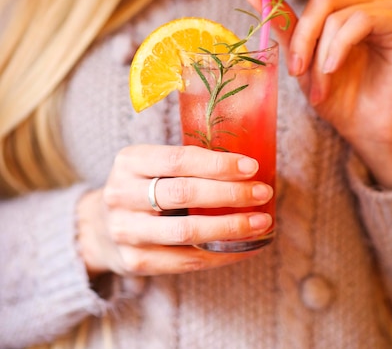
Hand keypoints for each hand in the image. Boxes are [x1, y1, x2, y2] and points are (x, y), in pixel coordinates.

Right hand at [77, 145, 272, 277]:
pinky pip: (186, 261)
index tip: (251, 167)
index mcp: (129, 161)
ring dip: (230, 228)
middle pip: (184, 194)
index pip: (179, 159)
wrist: (99, 227)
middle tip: (262, 192)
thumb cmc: (141, 187)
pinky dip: (220, 255)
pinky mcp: (136, 261)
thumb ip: (185, 164)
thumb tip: (245, 167)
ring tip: (261, 222)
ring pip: (187, 231)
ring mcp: (126, 230)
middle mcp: (122, 194)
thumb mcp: (150, 165)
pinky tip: (244, 247)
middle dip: (230, 194)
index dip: (218, 164)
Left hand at [247, 0, 391, 187]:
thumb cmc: (340, 98)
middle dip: (301, 35)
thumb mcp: (304, 60)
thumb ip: (285, 27)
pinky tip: (334, 69)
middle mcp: (369, 0)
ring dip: (319, 51)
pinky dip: (340, 46)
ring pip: (338, 11)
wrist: (369, 131)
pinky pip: (361, 20)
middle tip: (294, 69)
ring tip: (318, 84)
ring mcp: (389, 8)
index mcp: (346, 4)